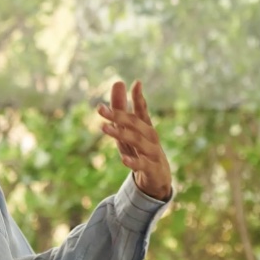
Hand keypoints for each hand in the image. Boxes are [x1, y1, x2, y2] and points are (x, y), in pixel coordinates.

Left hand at [98, 80, 172, 200]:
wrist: (159, 178)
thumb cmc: (141, 150)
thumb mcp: (129, 130)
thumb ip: (122, 108)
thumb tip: (118, 81)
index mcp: (146, 126)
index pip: (142, 110)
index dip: (139, 98)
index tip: (136, 84)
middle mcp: (151, 137)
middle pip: (136, 124)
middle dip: (118, 115)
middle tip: (100, 109)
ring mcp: (153, 153)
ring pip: (138, 142)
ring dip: (121, 134)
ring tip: (104, 128)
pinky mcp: (152, 169)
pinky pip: (142, 164)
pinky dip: (133, 161)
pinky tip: (123, 159)